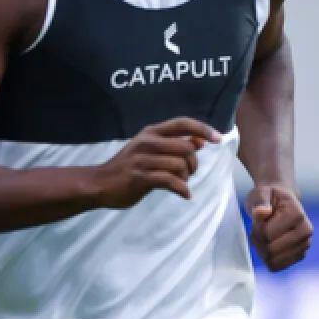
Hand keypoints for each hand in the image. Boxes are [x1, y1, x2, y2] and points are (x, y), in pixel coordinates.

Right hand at [90, 117, 220, 208]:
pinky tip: (184, 195)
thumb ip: (174, 145)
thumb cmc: (128, 167)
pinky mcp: (140, 177)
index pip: (183, 123)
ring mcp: (143, 159)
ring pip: (180, 165)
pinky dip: (182, 190)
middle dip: (194, 164)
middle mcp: (148, 142)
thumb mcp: (150, 150)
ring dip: (186, 178)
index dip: (203, 129)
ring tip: (181, 184)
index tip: (218, 139)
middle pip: (186, 147)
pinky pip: (170, 181)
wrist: (100, 183)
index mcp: (151, 132)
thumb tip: (200, 141)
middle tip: (189, 174)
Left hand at [246, 184, 311, 271]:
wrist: (280, 201)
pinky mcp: (299, 256)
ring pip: (272, 261)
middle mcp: (306, 232)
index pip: (267, 235)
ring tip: (263, 235)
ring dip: (261, 250)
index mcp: (298, 215)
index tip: (258, 219)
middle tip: (258, 229)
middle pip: (270, 251)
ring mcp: (304, 246)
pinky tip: (268, 245)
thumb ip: (260, 202)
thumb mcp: (261, 193)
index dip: (256, 229)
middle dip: (258, 241)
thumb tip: (262, 211)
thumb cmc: (269, 197)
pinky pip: (276, 267)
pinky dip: (267, 258)